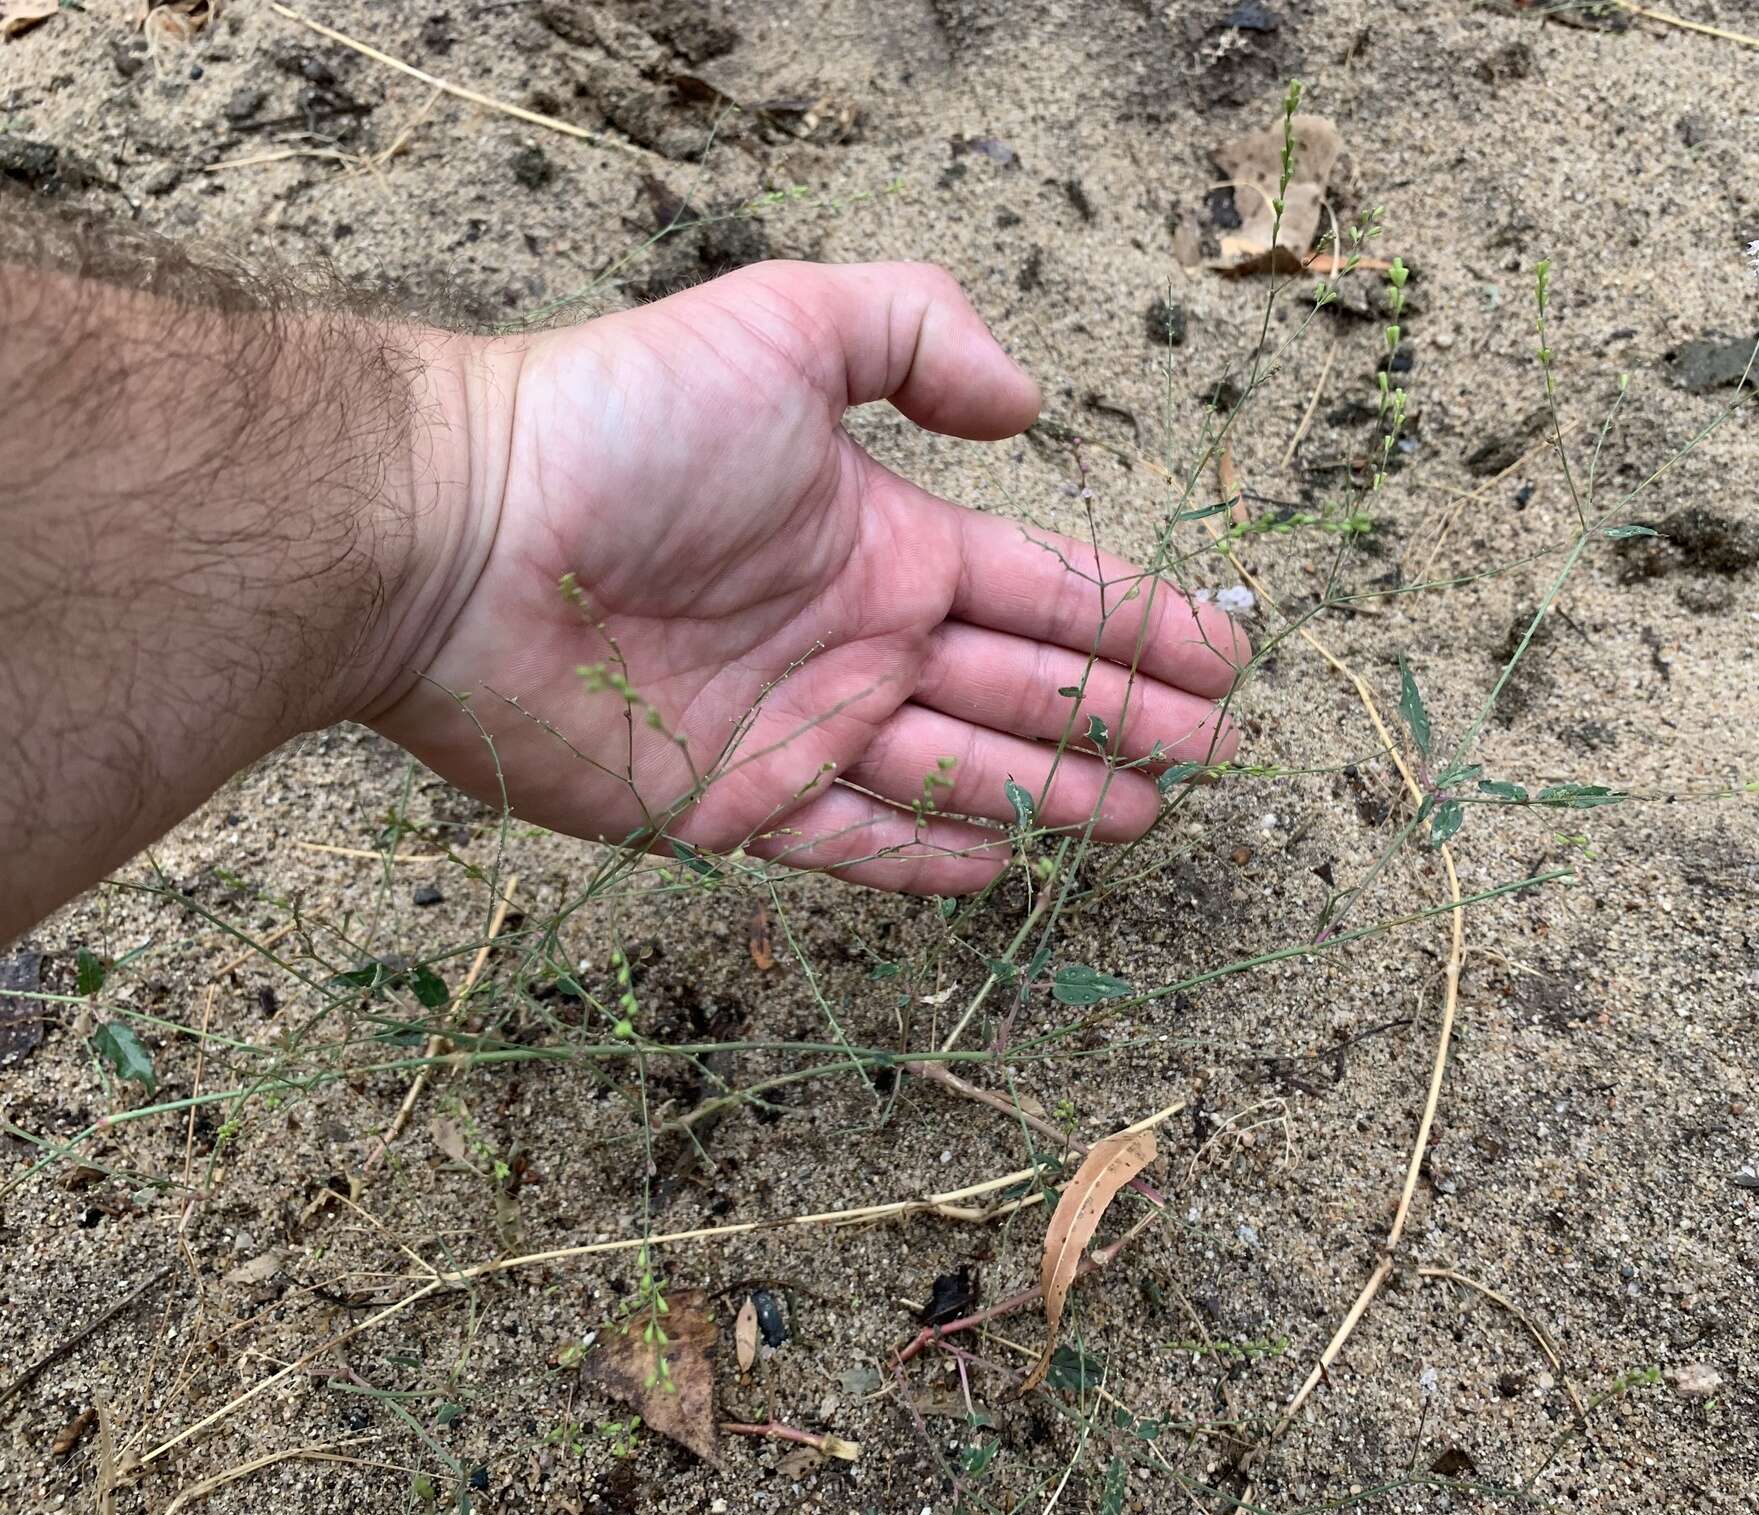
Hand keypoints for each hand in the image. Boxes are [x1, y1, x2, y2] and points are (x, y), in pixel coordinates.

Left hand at [370, 262, 1245, 892]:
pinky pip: (856, 843)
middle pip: (1022, 691)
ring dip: (1055, 795)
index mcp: (888, 540)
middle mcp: (859, 638)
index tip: (1223, 659)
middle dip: (1120, 721)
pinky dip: (930, 857)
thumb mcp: (786, 326)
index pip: (1047, 590)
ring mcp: (801, 728)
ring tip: (1142, 815)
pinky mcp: (733, 806)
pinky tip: (1001, 867)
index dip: (1138, 624)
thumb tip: (1030, 406)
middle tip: (1204, 757)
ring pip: (960, 775)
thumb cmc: (622, 425)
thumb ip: (919, 334)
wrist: (459, 537)